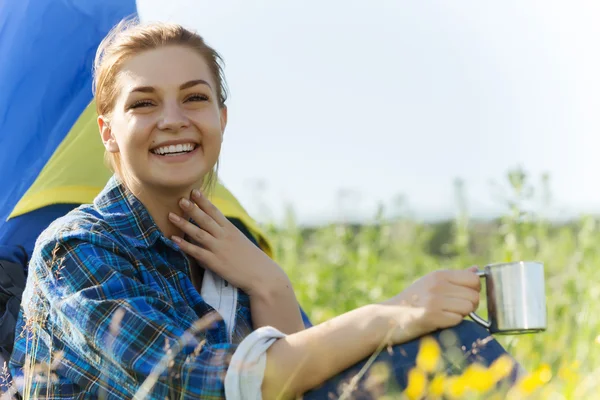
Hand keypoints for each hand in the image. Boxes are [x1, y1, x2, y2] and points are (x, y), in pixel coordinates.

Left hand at [168, 189, 283, 295]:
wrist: (262, 275)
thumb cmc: (253, 260)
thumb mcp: (241, 242)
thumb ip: (227, 236)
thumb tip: (215, 232)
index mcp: (231, 230)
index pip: (215, 212)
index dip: (204, 201)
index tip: (194, 191)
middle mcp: (224, 236)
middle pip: (205, 219)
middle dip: (192, 208)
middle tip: (180, 198)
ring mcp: (219, 249)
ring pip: (199, 233)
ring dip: (184, 224)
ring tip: (171, 215)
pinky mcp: (215, 262)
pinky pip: (197, 252)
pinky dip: (185, 245)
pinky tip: (174, 239)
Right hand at [377, 267, 480, 343]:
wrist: (388, 317)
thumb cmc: (411, 301)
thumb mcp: (430, 284)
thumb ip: (455, 278)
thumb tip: (476, 269)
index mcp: (439, 275)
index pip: (473, 279)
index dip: (473, 290)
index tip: (462, 296)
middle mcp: (437, 284)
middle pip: (474, 296)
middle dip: (469, 305)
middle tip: (453, 309)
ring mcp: (434, 300)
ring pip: (468, 308)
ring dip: (461, 315)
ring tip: (445, 314)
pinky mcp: (431, 315)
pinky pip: (457, 320)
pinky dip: (451, 323)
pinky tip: (438, 321)